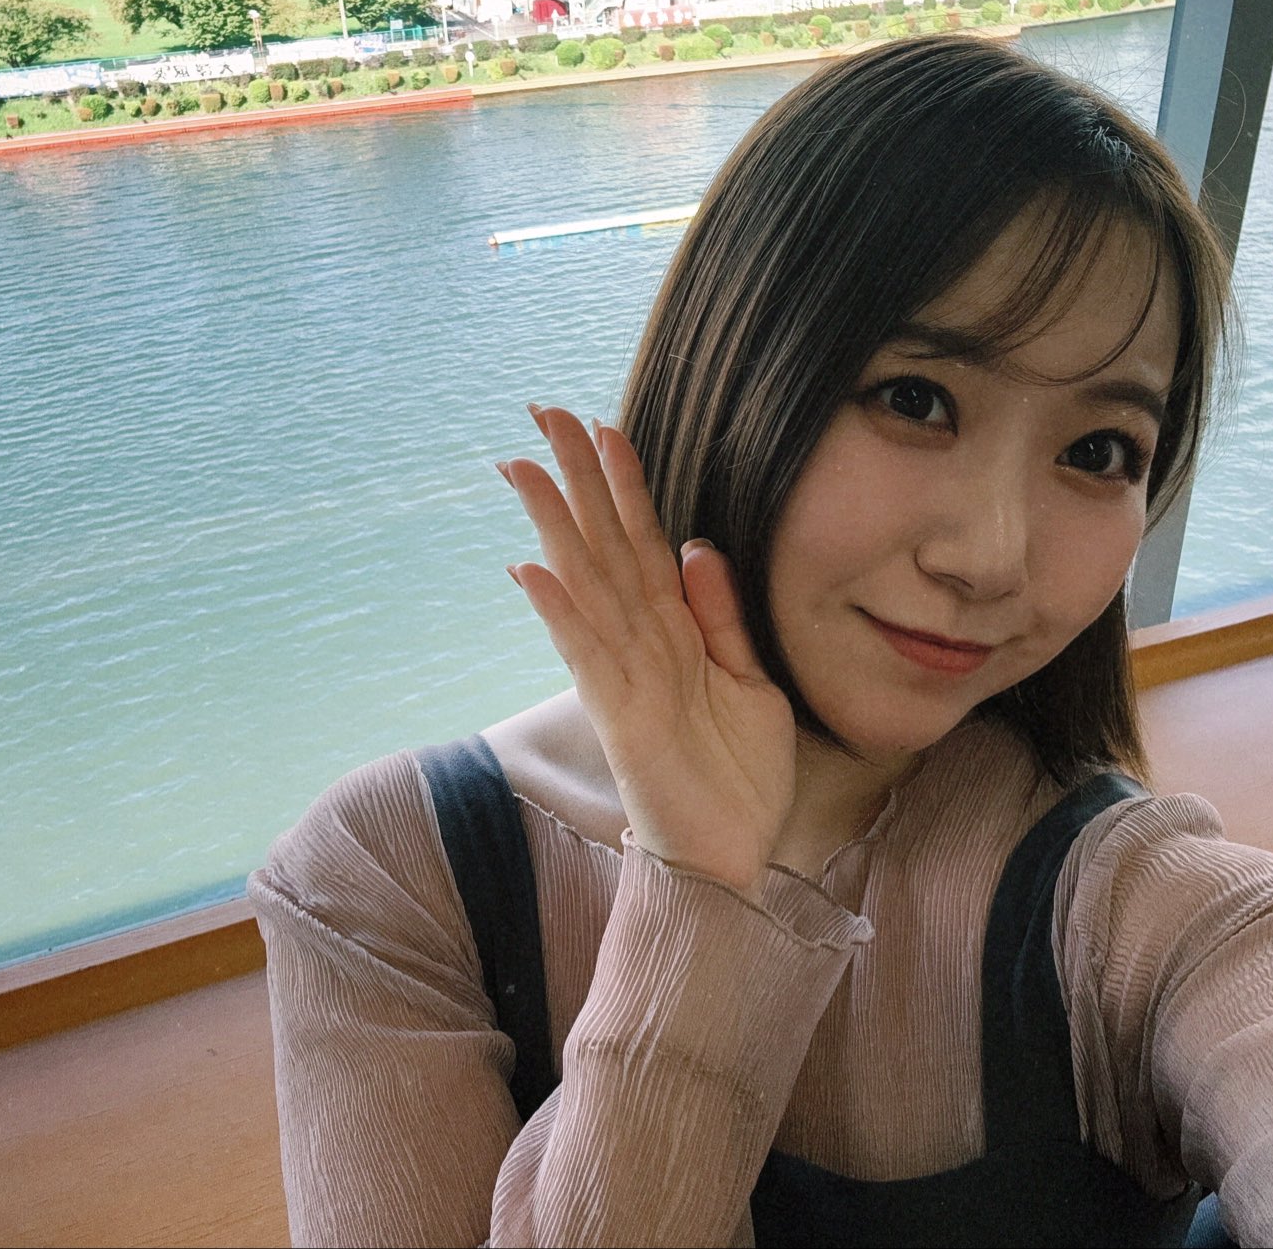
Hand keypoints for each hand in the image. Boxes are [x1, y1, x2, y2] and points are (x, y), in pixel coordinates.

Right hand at [500, 405, 796, 895]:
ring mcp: (624, 677)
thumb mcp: (751, 682)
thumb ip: (722, 617)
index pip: (643, 542)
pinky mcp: (620, 716)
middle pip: (605, 545)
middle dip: (576, 479)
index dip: (624, 484)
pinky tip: (531, 567)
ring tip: (521, 466)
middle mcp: (640, 645)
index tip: (602, 426)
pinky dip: (560, 610)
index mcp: (674, 634)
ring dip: (554, 525)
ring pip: (586, 584)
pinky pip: (587, 653)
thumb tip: (700, 544)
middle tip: (544, 413)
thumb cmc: (737, 780)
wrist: (732, 861)